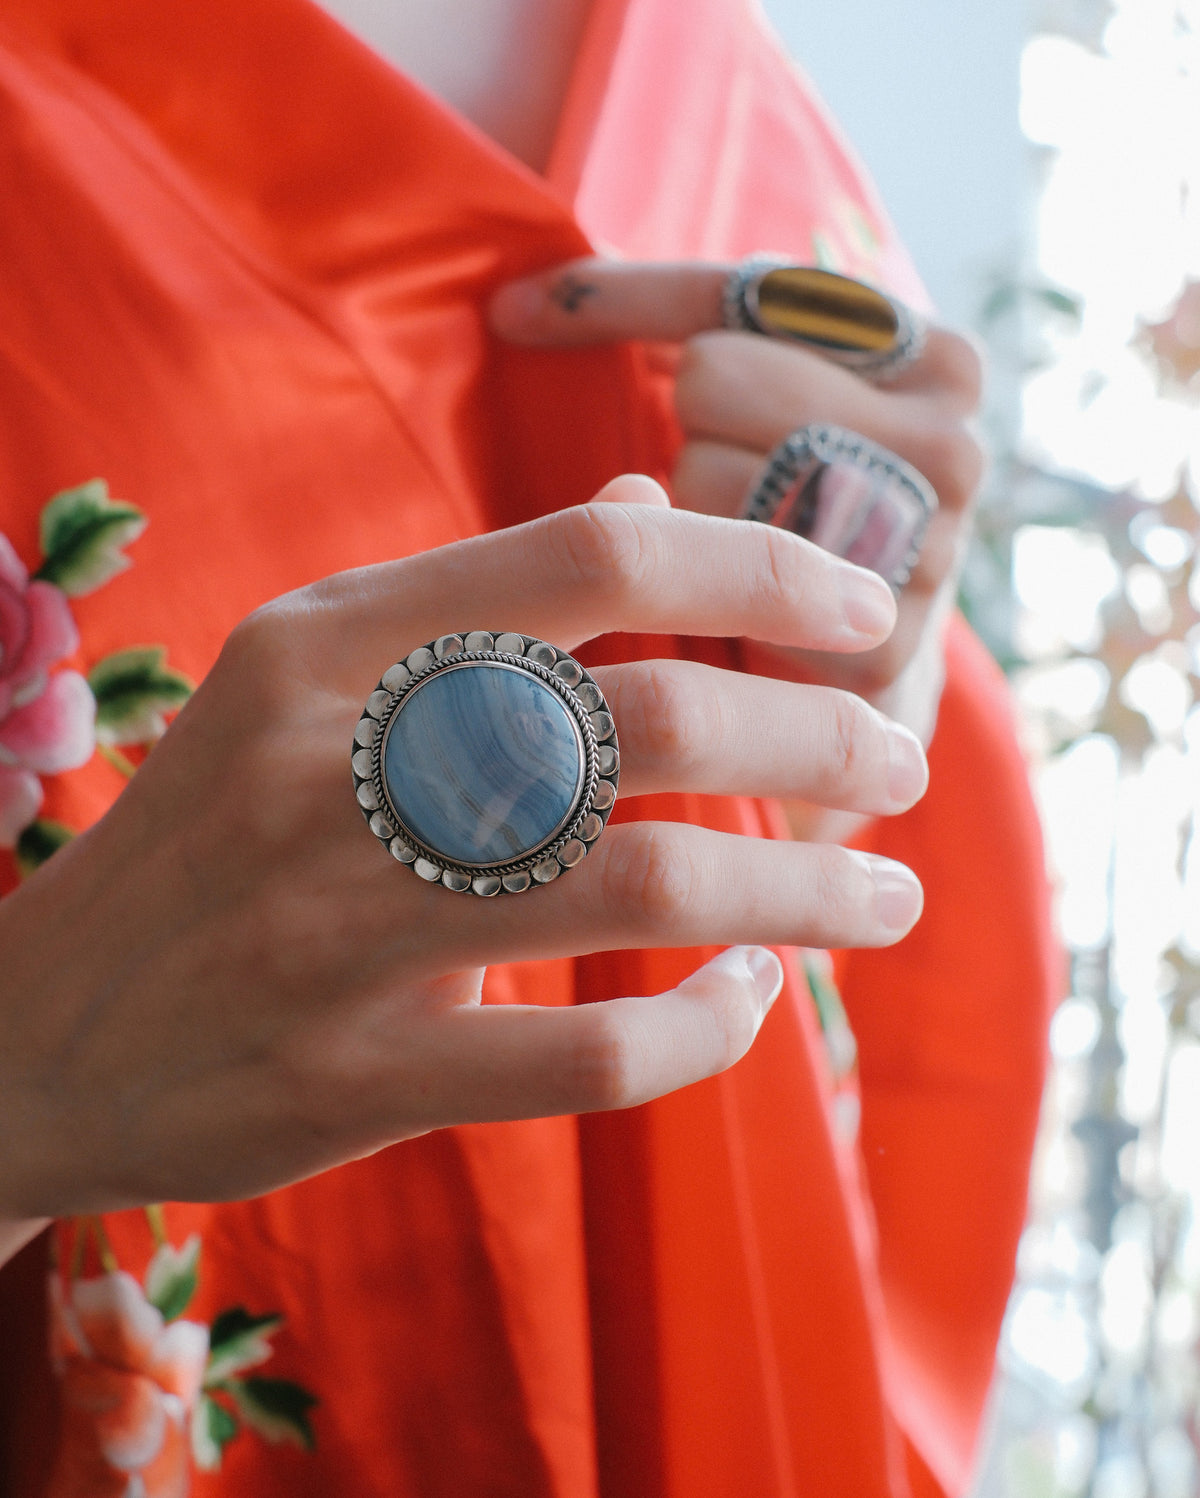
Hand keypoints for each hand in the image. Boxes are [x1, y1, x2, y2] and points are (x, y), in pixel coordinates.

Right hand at [0, 479, 925, 1224]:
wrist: (33, 1030)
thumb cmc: (207, 837)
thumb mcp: (303, 680)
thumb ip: (484, 595)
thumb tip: (649, 501)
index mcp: (328, 642)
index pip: (597, 557)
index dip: (762, 570)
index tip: (857, 608)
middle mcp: (334, 767)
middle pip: (657, 723)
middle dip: (821, 737)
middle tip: (900, 764)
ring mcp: (340, 930)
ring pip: (650, 892)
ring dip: (808, 892)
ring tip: (886, 897)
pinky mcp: (357, 1077)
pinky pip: (594, 1058)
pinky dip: (709, 1029)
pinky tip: (749, 1001)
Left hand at [490, 259, 984, 744]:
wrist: (873, 674)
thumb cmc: (796, 511)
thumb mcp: (770, 398)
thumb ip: (681, 329)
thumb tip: (513, 302)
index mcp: (936, 360)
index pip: (747, 292)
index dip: (623, 299)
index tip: (516, 313)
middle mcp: (950, 447)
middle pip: (714, 380)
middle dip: (681, 426)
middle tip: (709, 471)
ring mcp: (925, 548)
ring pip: (701, 479)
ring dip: (682, 516)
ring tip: (728, 547)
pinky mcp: (881, 645)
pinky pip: (715, 594)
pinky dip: (691, 604)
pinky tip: (723, 615)